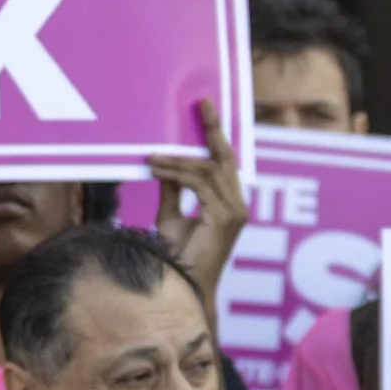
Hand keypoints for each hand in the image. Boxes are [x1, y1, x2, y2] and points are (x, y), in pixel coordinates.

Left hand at [150, 98, 247, 289]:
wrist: (182, 284)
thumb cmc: (178, 257)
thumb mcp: (170, 215)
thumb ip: (172, 190)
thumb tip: (163, 166)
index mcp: (230, 203)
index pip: (224, 162)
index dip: (216, 135)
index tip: (205, 109)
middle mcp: (238, 205)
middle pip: (224, 158)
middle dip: (212, 130)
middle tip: (198, 105)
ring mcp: (234, 211)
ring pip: (208, 170)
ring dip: (177, 160)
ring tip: (152, 157)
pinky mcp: (224, 217)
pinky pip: (198, 184)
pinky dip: (176, 174)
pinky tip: (156, 169)